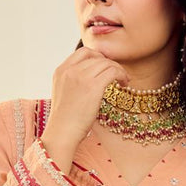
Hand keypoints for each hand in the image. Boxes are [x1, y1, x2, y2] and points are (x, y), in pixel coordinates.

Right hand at [41, 48, 128, 172]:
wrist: (62, 133)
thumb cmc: (65, 120)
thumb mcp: (64, 93)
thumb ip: (73, 80)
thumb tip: (93, 76)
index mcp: (61, 70)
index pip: (83, 52)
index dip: (98, 57)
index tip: (105, 68)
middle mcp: (70, 70)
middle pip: (97, 57)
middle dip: (110, 63)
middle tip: (118, 74)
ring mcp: (81, 77)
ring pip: (107, 63)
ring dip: (118, 69)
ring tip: (123, 80)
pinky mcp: (93, 87)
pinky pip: (113, 71)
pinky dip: (122, 75)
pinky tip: (125, 84)